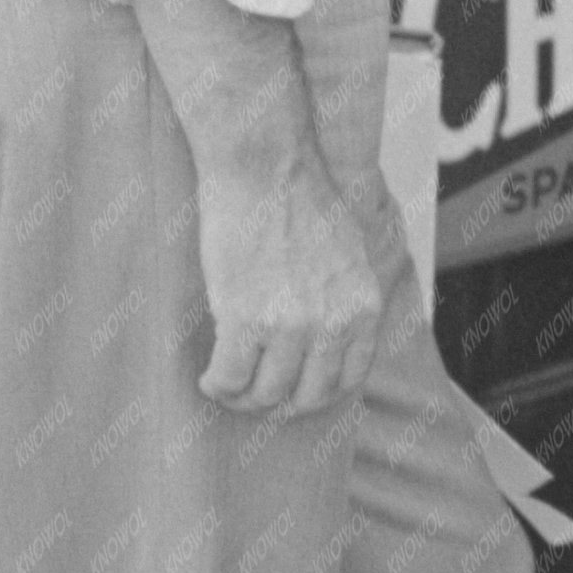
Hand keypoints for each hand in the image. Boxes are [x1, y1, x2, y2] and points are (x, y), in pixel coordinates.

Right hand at [195, 144, 384, 413]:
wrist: (266, 167)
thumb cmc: (301, 200)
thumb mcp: (350, 254)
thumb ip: (345, 299)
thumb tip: (329, 336)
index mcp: (363, 307)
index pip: (349, 378)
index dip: (317, 394)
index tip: (294, 391)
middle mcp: (333, 322)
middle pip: (308, 396)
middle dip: (280, 404)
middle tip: (254, 395)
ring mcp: (291, 325)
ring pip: (266, 394)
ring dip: (243, 399)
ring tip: (227, 386)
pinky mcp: (246, 319)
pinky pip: (231, 377)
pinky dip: (218, 386)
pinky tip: (209, 379)